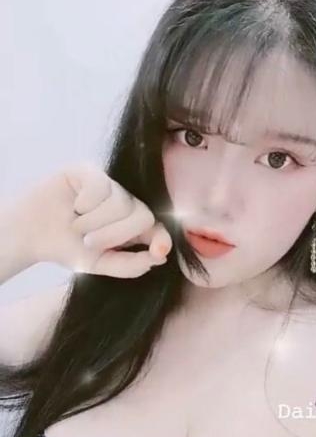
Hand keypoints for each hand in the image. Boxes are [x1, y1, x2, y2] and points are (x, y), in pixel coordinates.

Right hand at [19, 161, 172, 277]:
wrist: (31, 235)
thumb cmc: (67, 247)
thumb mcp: (98, 263)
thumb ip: (128, 265)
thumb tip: (158, 258)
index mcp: (131, 228)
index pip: (157, 229)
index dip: (162, 238)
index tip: (159, 251)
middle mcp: (125, 204)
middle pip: (142, 216)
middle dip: (116, 234)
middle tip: (89, 242)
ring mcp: (109, 186)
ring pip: (120, 203)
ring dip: (93, 222)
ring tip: (76, 225)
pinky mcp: (90, 171)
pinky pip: (101, 187)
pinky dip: (85, 204)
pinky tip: (74, 207)